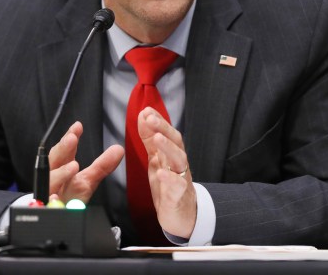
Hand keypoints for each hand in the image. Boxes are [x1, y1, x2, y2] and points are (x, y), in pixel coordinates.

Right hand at [48, 121, 123, 203]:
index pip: (65, 150)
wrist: (54, 219)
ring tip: (73, 166)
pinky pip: (45, 205)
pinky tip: (53, 197)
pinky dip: (49, 201)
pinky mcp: (46, 209)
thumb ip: (101, 166)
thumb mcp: (87, 182)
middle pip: (54, 161)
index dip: (70, 137)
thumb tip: (119, 149)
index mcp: (62, 169)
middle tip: (72, 138)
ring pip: (50, 182)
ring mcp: (48, 193)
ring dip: (60, 173)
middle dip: (62, 149)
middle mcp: (53, 178)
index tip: (78, 126)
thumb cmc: (68, 198)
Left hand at [137, 107, 196, 238]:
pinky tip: (161, 173)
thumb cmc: (169, 185)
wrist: (183, 215)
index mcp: (171, 154)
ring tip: (158, 138)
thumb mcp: (157, 159)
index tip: (147, 110)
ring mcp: (180, 179)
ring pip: (179, 160)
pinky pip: (177, 186)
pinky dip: (170, 179)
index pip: (168, 133)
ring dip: (168, 148)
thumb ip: (150, 139)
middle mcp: (178, 164)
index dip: (159, 121)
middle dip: (164, 128)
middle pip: (175, 142)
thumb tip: (144, 114)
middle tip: (151, 118)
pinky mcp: (178, 197)